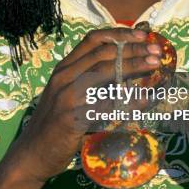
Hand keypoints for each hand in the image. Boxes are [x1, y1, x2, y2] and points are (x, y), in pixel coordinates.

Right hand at [10, 27, 162, 185]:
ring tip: (155, 65)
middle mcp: (64, 77)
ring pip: (105, 73)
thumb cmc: (54, 124)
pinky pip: (106, 106)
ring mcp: (67, 96)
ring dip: (134, 66)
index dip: (119, 33)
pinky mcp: (72, 118)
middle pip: (103, 54)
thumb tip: (126, 72)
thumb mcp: (67, 94)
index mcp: (64, 68)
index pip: (92, 40)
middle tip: (157, 51)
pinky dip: (128, 102)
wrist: (31, 155)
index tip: (142, 34)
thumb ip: (89, 81)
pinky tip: (145, 100)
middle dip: (133, 49)